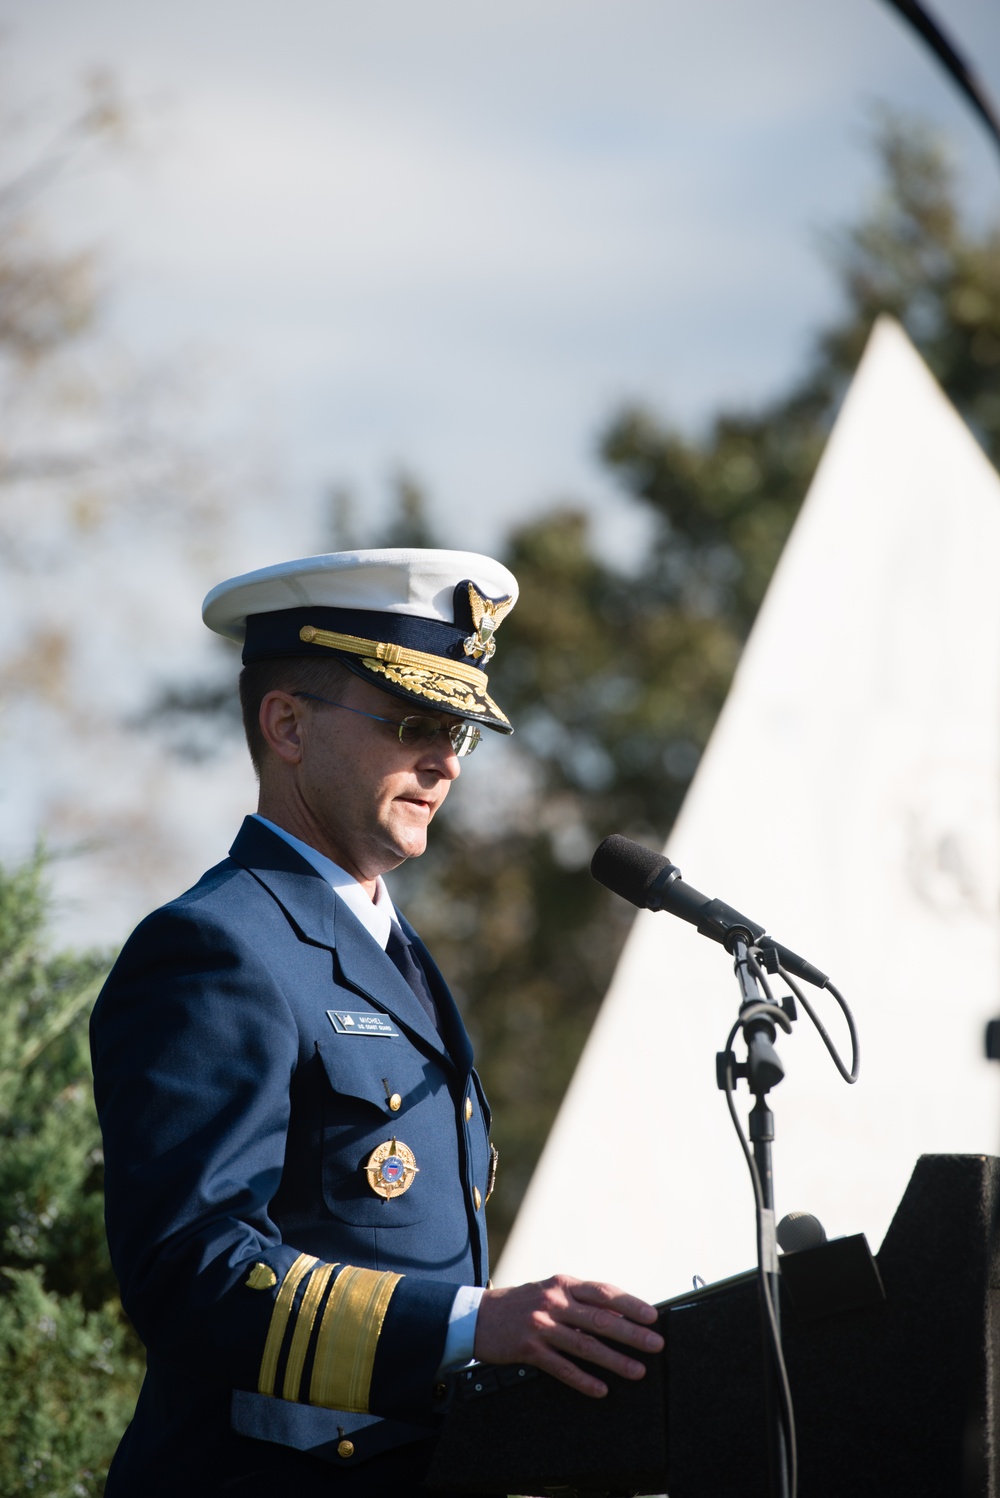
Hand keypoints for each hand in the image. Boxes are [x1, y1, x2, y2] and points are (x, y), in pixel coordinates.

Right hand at [473, 1274, 663, 1397]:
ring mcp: (541, 1326)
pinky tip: (601, 1389)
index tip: (652, 1316)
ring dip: (614, 1360)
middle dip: (631, 1333)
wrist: (478, 1316)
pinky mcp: (529, 1350)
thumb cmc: (522, 1304)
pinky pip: (561, 1367)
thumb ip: (582, 1302)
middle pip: (600, 1319)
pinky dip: (583, 1379)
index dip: (630, 1304)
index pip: (603, 1292)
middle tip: (655, 1344)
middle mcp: (554, 1301)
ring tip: (637, 1370)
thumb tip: (619, 1314)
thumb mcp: (552, 1292)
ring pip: (585, 1345)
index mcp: (563, 1284)